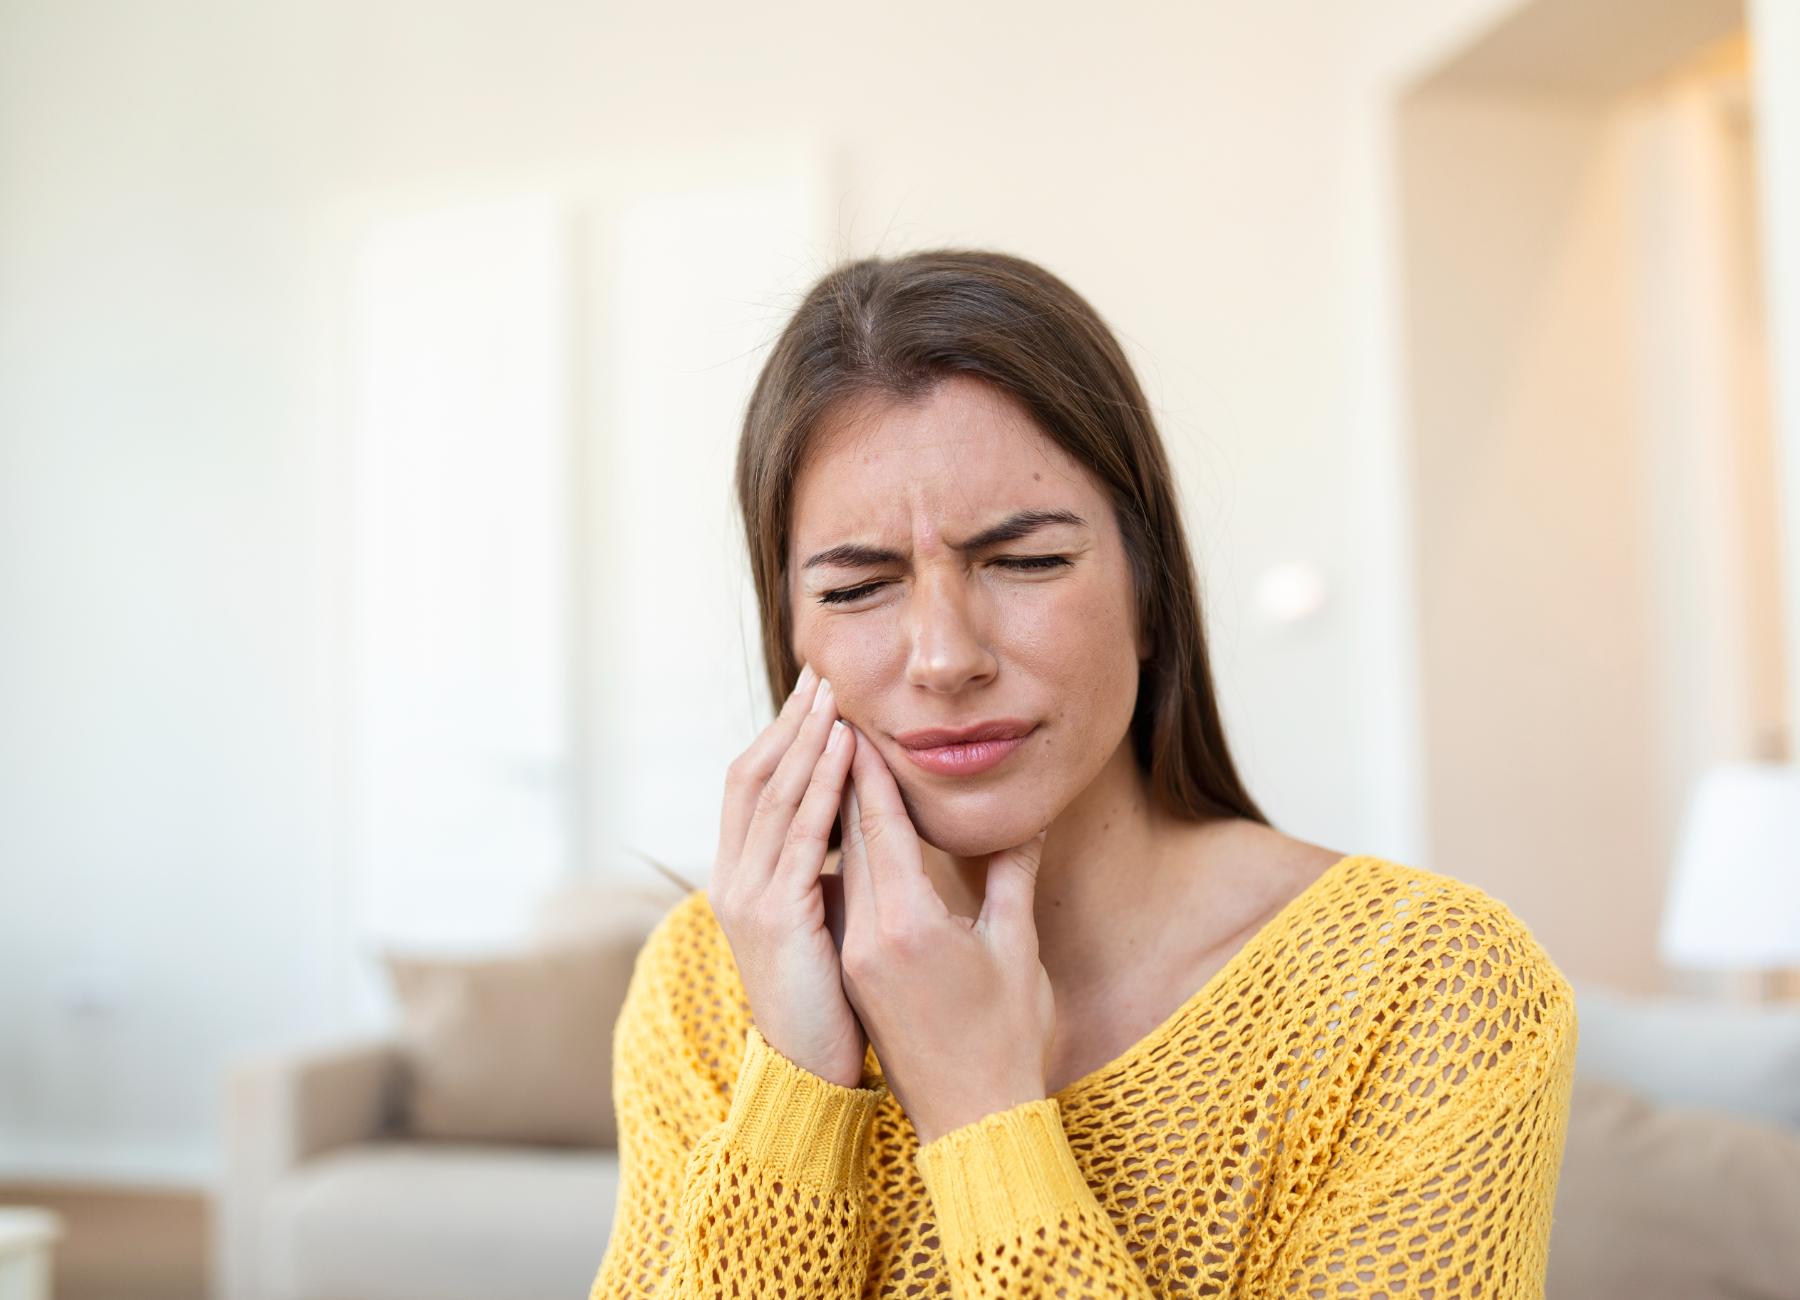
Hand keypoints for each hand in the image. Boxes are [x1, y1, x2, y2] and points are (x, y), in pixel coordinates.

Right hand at [707, 663, 867, 1088]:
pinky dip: (821, 785)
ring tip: (834, 696)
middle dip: (788, 722)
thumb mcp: (825, 923)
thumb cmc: (831, 1003)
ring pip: (774, 795)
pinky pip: (800, 834)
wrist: (812, 1074)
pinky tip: (844, 750)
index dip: (780, 736)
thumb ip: (830, 873)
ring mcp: (746, 896)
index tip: (813, 694)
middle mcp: (732, 878)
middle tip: (821, 673)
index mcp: (742, 878)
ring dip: (805, 740)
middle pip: (753, 775)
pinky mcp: (775, 916)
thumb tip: (856, 831)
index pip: (752, 785)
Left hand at [833, 723, 1055, 1144]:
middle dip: (844, 778)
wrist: (971, 1119)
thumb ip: (1012, 877)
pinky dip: (845, 857)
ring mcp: (856, 957)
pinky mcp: (855, 973)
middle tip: (835, 721)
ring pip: (841, 868)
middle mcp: (869, 936)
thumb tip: (1026, 819)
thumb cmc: (1007, 1037)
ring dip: (838, 814)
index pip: (879, 828)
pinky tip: (847, 833)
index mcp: (908, 924)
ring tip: (835, 761)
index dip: (868, 772)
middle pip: (849, 840)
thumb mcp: (1016, 948)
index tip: (855, 722)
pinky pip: (844, 899)